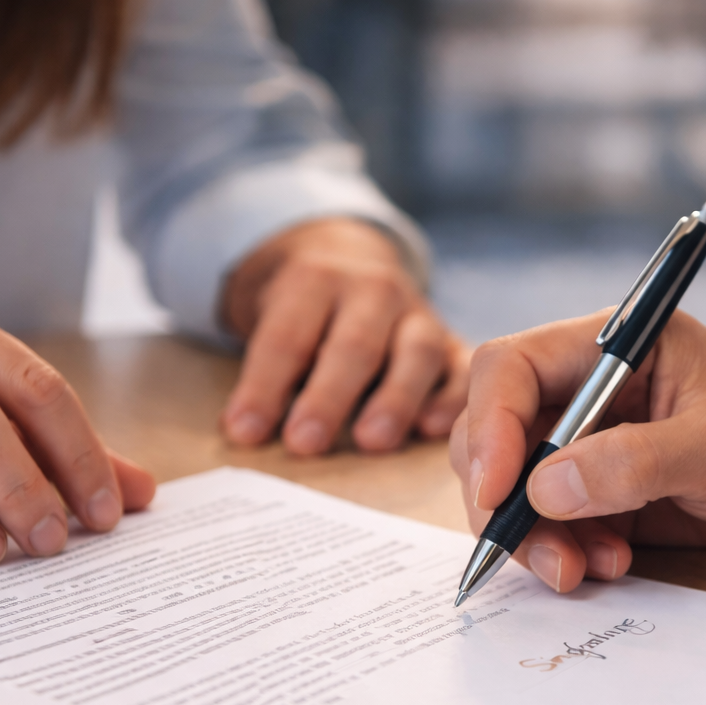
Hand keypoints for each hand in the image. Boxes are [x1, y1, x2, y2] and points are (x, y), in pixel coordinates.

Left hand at [219, 217, 469, 455]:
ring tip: (371, 443)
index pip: (288, 336)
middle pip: (354, 344)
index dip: (265, 386)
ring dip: (395, 400)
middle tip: (304, 443)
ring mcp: (419, 313)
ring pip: (416, 353)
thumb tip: (246, 431)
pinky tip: (431, 431)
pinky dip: (451, 399)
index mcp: (316, 279)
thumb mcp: (272, 321)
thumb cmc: (302, 313)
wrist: (350, 261)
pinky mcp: (452, 341)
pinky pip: (461, 368)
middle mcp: (374, 289)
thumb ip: (265, 373)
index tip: (245, 432)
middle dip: (328, 397)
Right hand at [450, 311, 705, 592]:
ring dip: (534, 541)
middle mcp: (573, 392)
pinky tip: (610, 562)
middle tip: (547, 556)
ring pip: (509, 493)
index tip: (498, 493)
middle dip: (503, 503)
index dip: (489, 427)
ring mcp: (573, 445)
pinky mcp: (583, 492)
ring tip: (586, 569)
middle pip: (490, 437)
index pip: (510, 369)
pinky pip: (544, 528)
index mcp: (602, 350)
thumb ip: (638, 462)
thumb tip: (547, 489)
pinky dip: (563, 555)